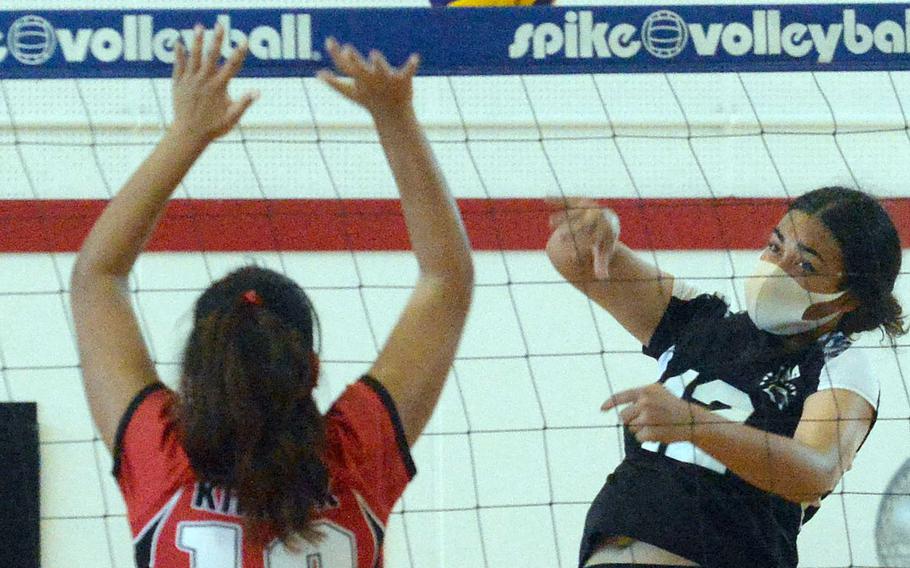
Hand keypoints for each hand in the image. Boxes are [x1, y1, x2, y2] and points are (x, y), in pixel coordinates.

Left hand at [171, 23, 258, 144]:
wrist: (189, 134)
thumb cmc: (213, 128)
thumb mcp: (232, 118)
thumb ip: (244, 103)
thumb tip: (258, 92)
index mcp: (219, 87)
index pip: (232, 65)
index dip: (239, 52)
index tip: (244, 40)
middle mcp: (204, 80)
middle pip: (212, 55)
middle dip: (217, 39)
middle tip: (220, 25)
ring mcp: (190, 81)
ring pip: (194, 57)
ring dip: (197, 41)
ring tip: (200, 27)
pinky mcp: (179, 84)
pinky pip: (179, 66)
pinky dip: (179, 54)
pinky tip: (179, 43)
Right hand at [318, 37, 419, 116]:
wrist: (393, 117)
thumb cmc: (370, 102)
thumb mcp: (351, 93)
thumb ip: (334, 83)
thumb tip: (317, 74)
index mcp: (359, 81)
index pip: (344, 66)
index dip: (335, 54)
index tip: (330, 41)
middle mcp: (371, 80)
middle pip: (359, 69)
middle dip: (353, 60)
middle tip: (347, 50)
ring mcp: (386, 80)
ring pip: (381, 69)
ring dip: (378, 62)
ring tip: (373, 54)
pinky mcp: (402, 81)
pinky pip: (407, 71)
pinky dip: (412, 65)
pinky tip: (415, 57)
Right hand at [547, 197, 619, 278]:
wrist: (609, 221)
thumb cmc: (604, 241)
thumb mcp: (605, 252)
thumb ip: (602, 264)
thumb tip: (602, 278)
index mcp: (607, 228)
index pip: (595, 237)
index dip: (583, 246)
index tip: (573, 256)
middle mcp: (600, 215)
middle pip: (585, 223)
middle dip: (572, 231)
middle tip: (561, 238)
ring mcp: (590, 206)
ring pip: (575, 211)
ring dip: (563, 216)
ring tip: (551, 222)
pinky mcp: (581, 200)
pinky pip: (568, 200)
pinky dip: (557, 199)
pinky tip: (546, 198)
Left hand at [601, 384, 699, 443]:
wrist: (692, 420)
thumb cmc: (672, 405)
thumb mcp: (658, 391)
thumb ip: (640, 395)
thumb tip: (619, 406)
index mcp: (645, 390)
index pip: (621, 396)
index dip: (609, 403)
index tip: (602, 410)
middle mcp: (645, 402)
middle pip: (623, 416)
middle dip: (631, 420)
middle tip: (646, 420)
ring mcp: (648, 417)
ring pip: (631, 428)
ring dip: (640, 429)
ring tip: (655, 425)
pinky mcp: (651, 431)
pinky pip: (639, 438)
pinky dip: (646, 438)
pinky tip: (658, 432)